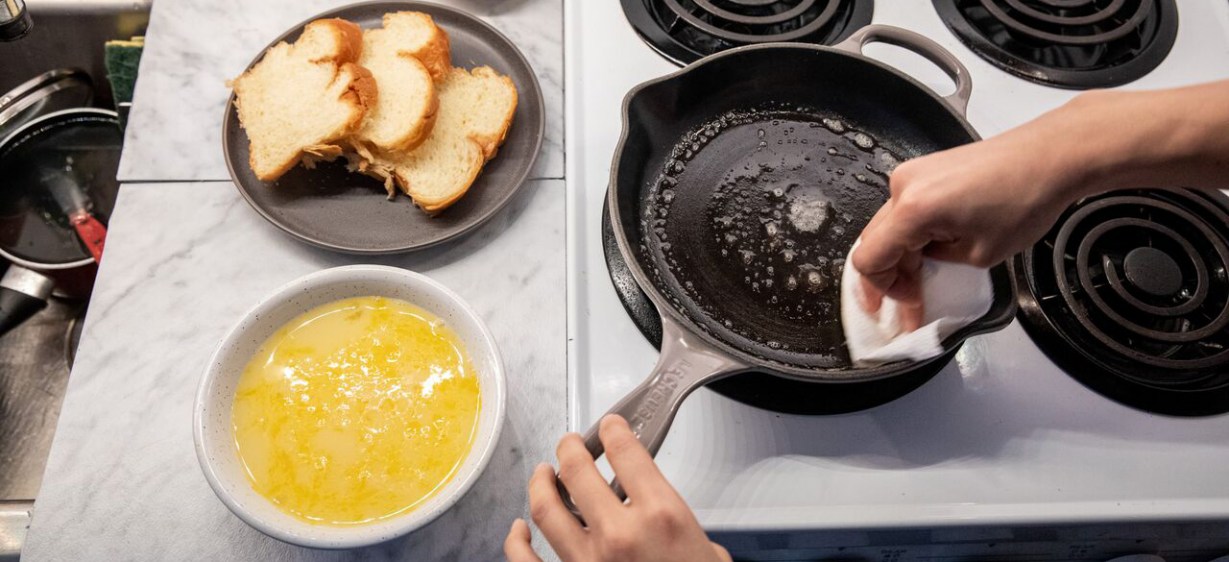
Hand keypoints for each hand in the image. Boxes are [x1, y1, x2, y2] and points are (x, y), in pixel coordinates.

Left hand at [503, 415, 730, 561]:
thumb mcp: (708, 554)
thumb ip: (681, 528)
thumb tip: (665, 521)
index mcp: (661, 516)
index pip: (625, 451)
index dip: (612, 430)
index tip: (609, 427)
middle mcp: (619, 534)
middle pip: (576, 470)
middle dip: (569, 448)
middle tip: (569, 445)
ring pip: (544, 508)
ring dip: (539, 484)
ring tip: (542, 474)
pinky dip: (515, 541)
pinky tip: (518, 530)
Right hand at [851, 98, 1090, 328]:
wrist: (1049, 156)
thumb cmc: (1024, 202)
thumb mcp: (980, 254)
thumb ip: (941, 261)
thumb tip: (927, 259)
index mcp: (911, 210)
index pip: (869, 259)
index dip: (883, 289)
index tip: (906, 305)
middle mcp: (902, 186)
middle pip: (875, 241)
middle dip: (890, 276)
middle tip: (910, 303)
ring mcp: (913, 173)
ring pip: (890, 225)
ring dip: (903, 254)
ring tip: (925, 280)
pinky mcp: (927, 168)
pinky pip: (906, 208)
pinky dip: (913, 233)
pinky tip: (932, 250)